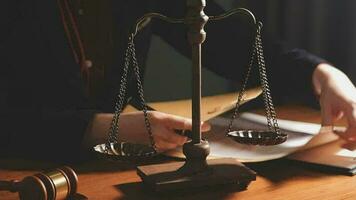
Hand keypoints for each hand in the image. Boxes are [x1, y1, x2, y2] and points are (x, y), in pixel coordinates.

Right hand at [83, 111, 210, 151]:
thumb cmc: (137, 119)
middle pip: (182, 137)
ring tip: (167, 131)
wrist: (121, 128)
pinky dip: (169, 144)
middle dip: (186, 135)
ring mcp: (156, 141)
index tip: (206, 126)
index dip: (196, 125)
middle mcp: (160, 131)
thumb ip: (170, 121)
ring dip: (177, 139)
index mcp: (161, 118)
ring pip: (175, 144)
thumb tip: (185, 125)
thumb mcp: (155, 114)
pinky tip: (161, 137)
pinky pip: (167, 148)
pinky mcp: (154, 148)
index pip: (183, 122)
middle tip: (188, 131)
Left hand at [313, 63, 355, 140]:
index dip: (347, 135)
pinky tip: (346, 133)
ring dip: (355, 138)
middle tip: (344, 145)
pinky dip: (354, 131)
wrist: (335, 79)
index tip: (335, 133)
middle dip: (355, 141)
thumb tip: (325, 134)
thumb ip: (326, 120)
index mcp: (353, 106)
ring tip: (347, 143)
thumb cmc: (330, 90)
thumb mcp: (325, 105)